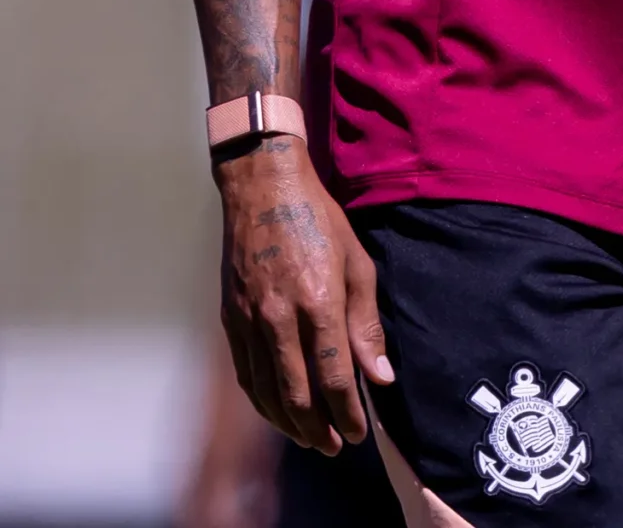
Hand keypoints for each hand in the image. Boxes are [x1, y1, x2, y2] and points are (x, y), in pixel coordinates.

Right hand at [214, 139, 393, 451]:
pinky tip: (278, 410)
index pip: (333, 375)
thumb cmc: (320, 221)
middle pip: (296, 393)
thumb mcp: (358, 264)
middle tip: (336, 446)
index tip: (360, 433)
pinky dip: (262, 400)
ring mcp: (249, 320)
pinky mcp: (230, 319)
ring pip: (266, 391)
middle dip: (318, 428)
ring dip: (288, 423)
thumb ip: (366, 324)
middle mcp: (278, 317)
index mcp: (318, 301)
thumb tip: (379, 375)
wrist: (262, 189)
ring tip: (310, 438)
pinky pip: (245, 373)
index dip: (347, 411)